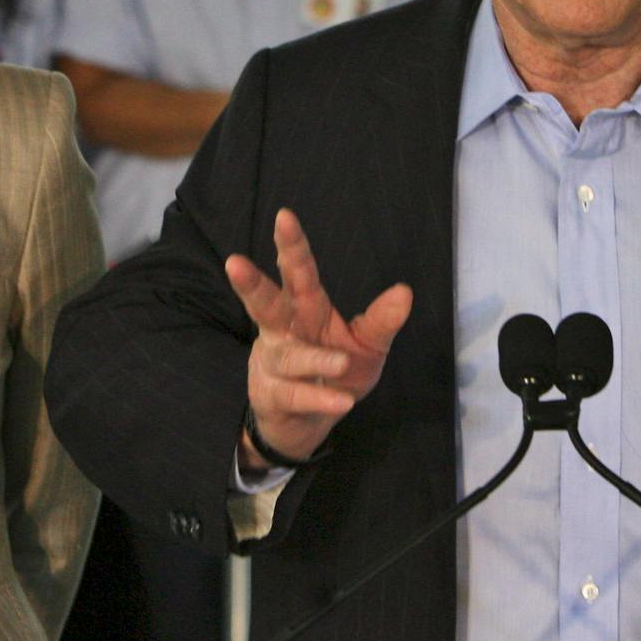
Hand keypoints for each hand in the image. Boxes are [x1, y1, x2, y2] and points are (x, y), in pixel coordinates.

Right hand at [225, 208, 412, 468]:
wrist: (308, 424)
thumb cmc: (336, 373)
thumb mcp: (367, 346)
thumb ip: (381, 320)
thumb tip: (405, 292)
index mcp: (306, 309)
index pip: (298, 273)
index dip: (291, 246)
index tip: (284, 216)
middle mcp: (283, 331)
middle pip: (266, 303)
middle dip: (252, 284)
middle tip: (235, 263)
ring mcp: (273, 363)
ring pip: (288, 356)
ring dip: (314, 359)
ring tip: (341, 362)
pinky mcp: (272, 397)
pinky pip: (296, 395)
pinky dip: (319, 397)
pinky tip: (341, 401)